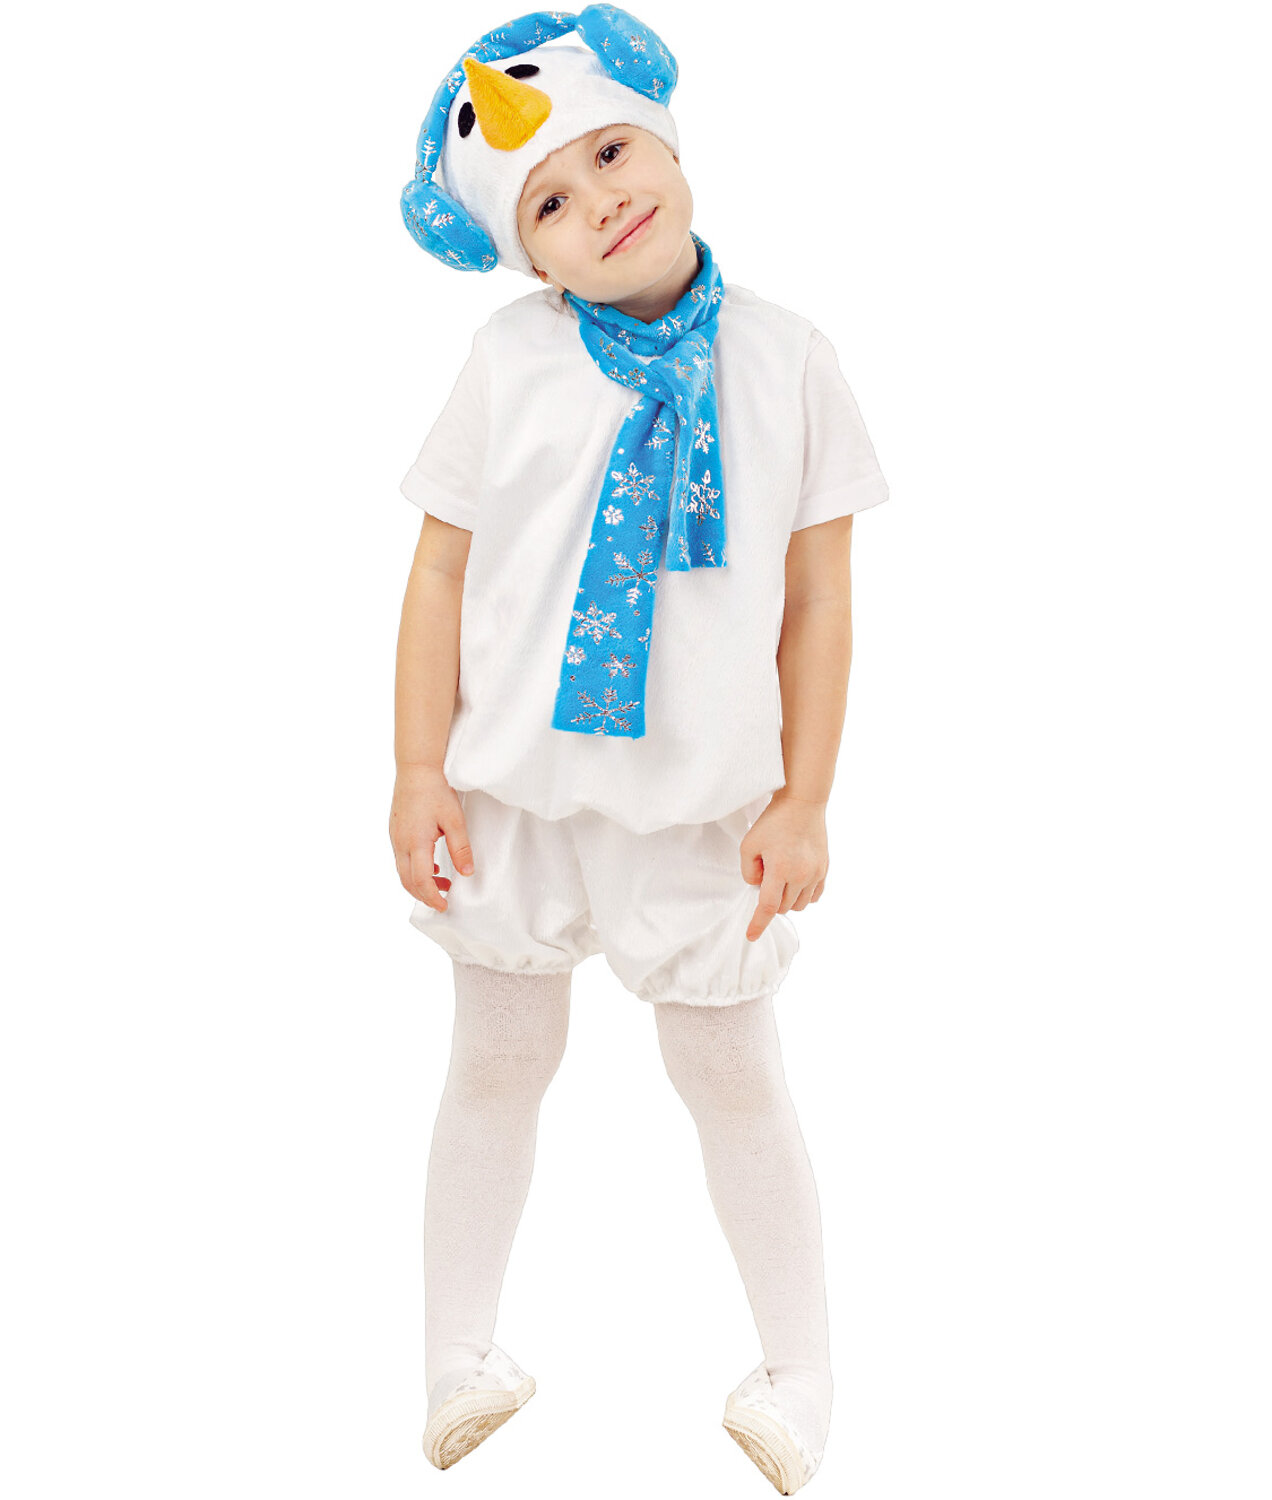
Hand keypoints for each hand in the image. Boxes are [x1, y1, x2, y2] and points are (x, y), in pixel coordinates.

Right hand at [389, 764, 474, 911]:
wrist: (416, 768)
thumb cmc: (435, 790)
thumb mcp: (454, 820)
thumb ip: (460, 848)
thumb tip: (467, 873)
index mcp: (416, 842)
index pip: (421, 881)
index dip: (432, 897)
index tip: (444, 906)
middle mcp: (400, 843)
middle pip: (407, 881)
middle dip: (424, 895)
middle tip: (442, 901)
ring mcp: (395, 837)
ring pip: (402, 871)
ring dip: (419, 882)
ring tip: (442, 883)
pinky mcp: (395, 831)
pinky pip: (401, 858)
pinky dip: (414, 869)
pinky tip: (431, 865)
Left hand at [739, 793, 828, 941]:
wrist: (803, 803)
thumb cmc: (773, 822)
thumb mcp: (749, 844)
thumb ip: (748, 872)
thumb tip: (758, 888)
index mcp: (780, 869)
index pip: (767, 907)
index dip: (758, 924)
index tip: (751, 936)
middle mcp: (801, 875)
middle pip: (782, 907)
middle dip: (770, 899)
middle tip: (766, 874)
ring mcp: (816, 874)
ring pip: (798, 905)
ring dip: (786, 899)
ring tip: (781, 876)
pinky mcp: (824, 870)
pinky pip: (813, 897)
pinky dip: (802, 896)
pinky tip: (795, 882)